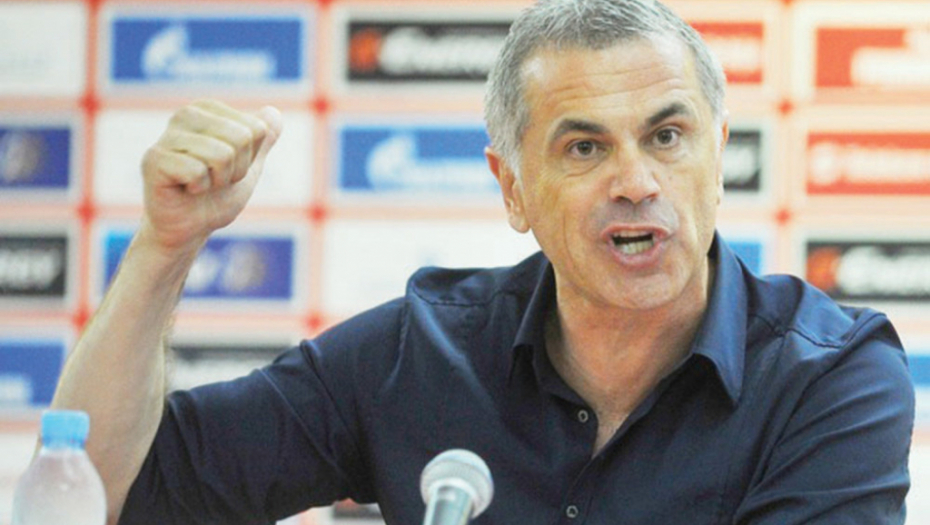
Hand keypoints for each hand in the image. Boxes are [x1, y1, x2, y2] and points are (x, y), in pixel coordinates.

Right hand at [139, 99, 282, 253]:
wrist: (190, 229)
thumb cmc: (217, 197)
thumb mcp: (250, 167)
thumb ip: (264, 139)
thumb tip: (274, 112)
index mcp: (209, 109)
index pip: (257, 129)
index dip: (249, 158)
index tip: (228, 169)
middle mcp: (186, 114)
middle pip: (242, 137)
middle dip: (236, 169)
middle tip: (214, 179)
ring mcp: (168, 135)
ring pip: (222, 154)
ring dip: (218, 180)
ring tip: (199, 185)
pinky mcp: (154, 159)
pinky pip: (197, 170)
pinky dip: (199, 188)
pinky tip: (184, 189)